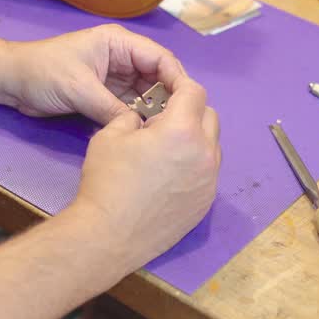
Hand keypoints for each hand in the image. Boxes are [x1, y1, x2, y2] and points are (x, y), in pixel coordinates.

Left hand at [4, 24, 182, 124]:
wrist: (12, 81)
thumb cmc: (42, 73)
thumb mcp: (80, 89)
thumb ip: (111, 108)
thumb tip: (140, 128)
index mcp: (118, 43)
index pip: (160, 58)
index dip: (176, 80)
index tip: (186, 105)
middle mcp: (121, 58)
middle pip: (157, 77)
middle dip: (167, 99)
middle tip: (176, 124)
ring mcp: (114, 77)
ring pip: (145, 94)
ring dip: (152, 111)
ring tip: (162, 132)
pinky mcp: (105, 94)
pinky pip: (129, 106)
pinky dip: (136, 118)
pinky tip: (144, 133)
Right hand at [67, 75, 220, 273]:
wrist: (108, 236)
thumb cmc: (107, 181)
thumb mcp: (110, 135)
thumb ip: (134, 117)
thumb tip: (145, 120)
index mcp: (183, 130)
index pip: (193, 92)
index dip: (179, 83)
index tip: (166, 84)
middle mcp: (205, 153)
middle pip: (209, 116)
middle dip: (189, 110)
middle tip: (162, 119)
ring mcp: (209, 181)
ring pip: (212, 146)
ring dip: (195, 138)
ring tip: (166, 149)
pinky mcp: (206, 203)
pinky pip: (207, 172)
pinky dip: (194, 164)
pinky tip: (169, 176)